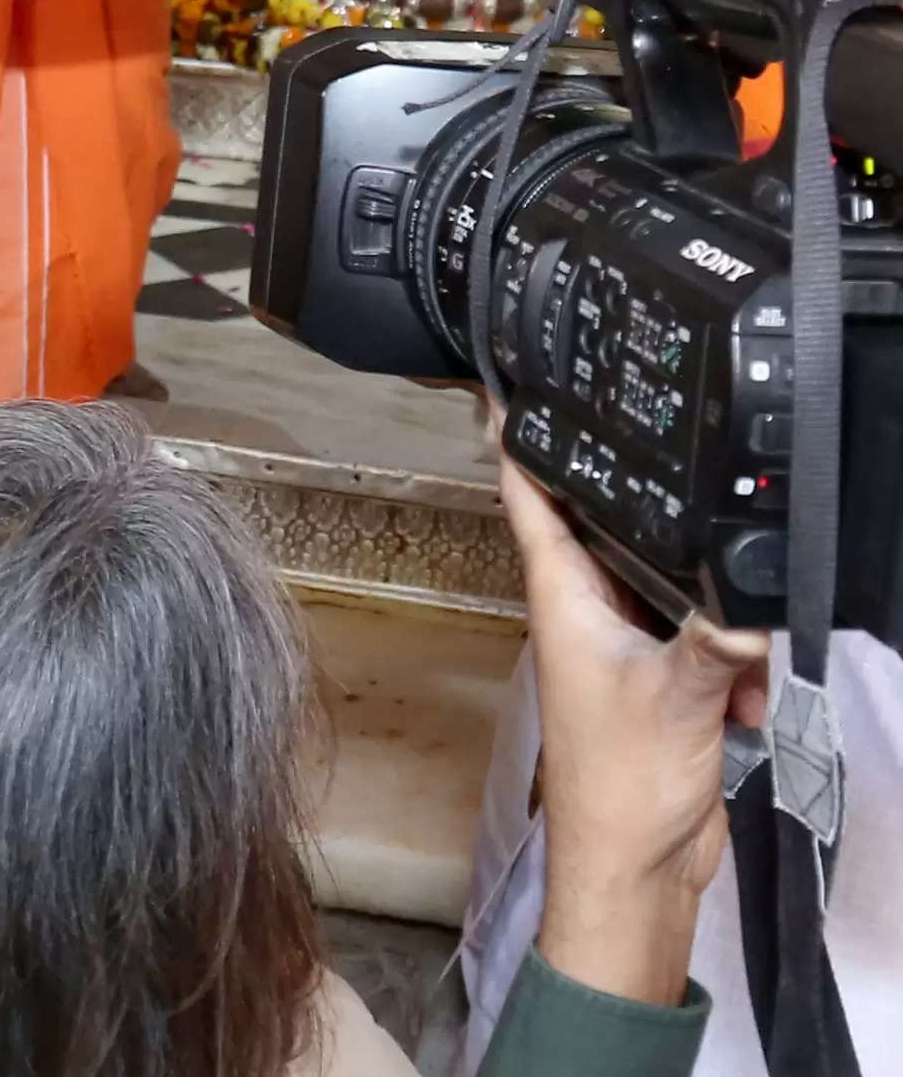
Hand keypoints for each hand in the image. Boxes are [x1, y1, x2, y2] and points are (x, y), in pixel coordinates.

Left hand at [498, 442, 767, 1006]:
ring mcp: (624, 644)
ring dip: (712, 617)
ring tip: (731, 671)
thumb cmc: (620, 788)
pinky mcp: (663, 680)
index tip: (513, 382)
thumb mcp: (676, 697)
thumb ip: (712, 634)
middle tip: (701, 513)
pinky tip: (741, 706)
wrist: (636, 875)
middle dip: (662, 526)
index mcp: (562, 596)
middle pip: (613, 526)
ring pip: (671, 585)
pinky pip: (703, 639)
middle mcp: (587, 609)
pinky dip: (732, 667)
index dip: (521, 436)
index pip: (531, 494)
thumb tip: (745, 594)